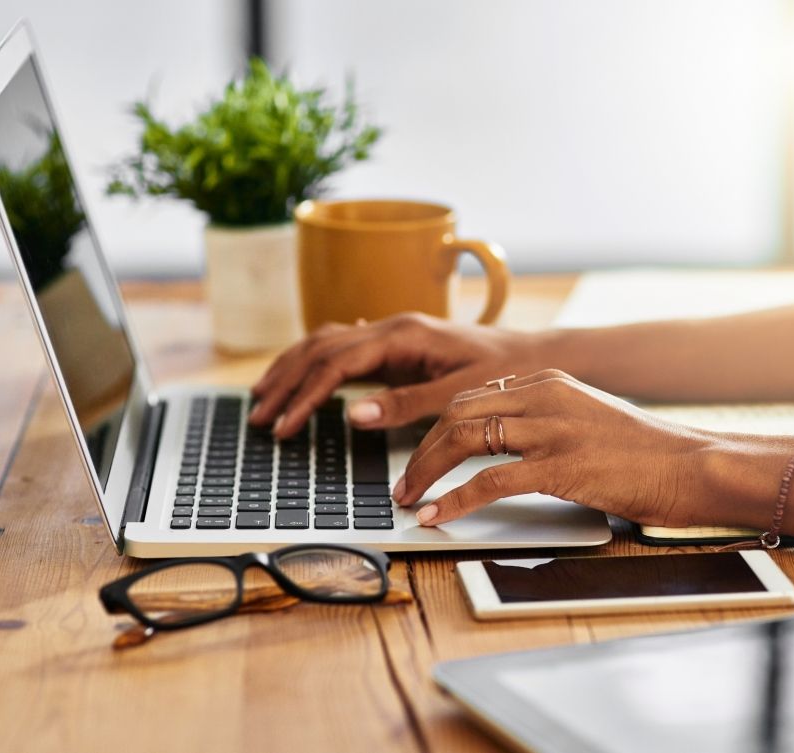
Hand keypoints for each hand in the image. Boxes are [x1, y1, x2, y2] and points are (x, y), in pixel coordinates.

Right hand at [249, 313, 546, 437]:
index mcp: (404, 335)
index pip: (336, 363)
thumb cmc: (504, 372)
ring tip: (264, 398)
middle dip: (285, 382)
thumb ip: (406, 404)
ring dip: (292, 369)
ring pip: (326, 342)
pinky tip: (301, 373)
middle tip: (258, 417)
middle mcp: (392, 327)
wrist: (534, 355)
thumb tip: (353, 414)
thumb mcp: (459, 394)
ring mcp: (393, 333)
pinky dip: (315, 362)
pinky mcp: (398, 345)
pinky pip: (343, 347)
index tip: (284, 427)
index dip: (304, 396)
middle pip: (319, 348)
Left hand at [394, 369, 727, 526]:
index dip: (435, 428)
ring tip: (409, 498)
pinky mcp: (561, 465)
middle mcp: (545, 396)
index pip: (472, 397)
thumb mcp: (587, 419)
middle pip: (458, 413)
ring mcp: (552, 428)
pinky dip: (455, 499)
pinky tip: (438, 514)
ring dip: (426, 472)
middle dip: (420, 449)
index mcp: (549, 381)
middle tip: (403, 482)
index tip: (417, 454)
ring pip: (464, 439)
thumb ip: (546, 421)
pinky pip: (490, 480)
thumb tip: (500, 446)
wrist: (692, 465)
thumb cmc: (646, 452)